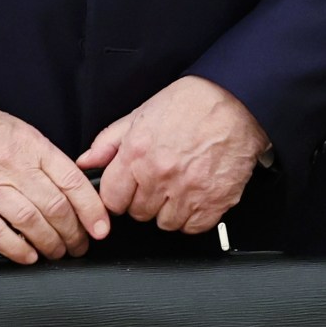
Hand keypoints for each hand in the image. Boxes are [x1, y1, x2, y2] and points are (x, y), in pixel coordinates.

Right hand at [0, 95, 109, 263]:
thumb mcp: (21, 132)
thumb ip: (45, 159)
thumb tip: (70, 185)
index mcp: (33, 148)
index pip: (73, 182)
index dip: (92, 209)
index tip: (102, 226)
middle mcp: (14, 169)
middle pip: (55, 207)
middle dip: (74, 232)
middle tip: (82, 245)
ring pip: (30, 222)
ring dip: (50, 243)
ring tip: (59, 252)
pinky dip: (15, 248)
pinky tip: (28, 256)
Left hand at [76, 75, 267, 235]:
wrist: (239, 100)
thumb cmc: (193, 103)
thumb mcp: (141, 113)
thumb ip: (109, 141)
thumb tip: (86, 162)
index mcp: (137, 155)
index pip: (111, 200)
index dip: (120, 194)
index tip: (131, 189)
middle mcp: (160, 175)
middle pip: (138, 214)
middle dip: (146, 200)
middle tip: (162, 181)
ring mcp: (188, 191)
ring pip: (165, 223)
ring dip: (170, 211)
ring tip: (181, 187)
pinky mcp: (215, 200)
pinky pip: (193, 227)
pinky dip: (195, 217)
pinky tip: (197, 197)